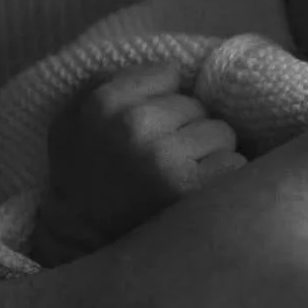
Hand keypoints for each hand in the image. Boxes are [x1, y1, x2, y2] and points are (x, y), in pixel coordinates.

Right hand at [31, 61, 244, 262]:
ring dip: (210, 152)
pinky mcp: (192, 190)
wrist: (81, 239)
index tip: (152, 125)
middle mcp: (135, 126)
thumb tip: (171, 68)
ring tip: (181, 175)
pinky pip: (235, 164)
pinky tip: (198, 192)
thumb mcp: (71, 118)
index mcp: (104, 102)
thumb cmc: (81, 175)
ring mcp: (164, 159)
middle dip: (188, 129)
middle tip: (164, 158)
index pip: (169, 73)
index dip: (165, 100)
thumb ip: (108, 81)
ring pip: (222, 133)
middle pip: (198, 105)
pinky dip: (224, 177)